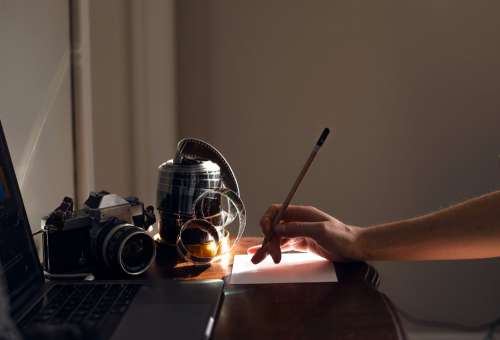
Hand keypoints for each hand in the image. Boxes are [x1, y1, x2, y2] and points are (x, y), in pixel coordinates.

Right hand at [248, 205, 362, 263]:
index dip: (267, 221)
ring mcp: (300, 232)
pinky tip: (266, 255)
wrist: (356, 247)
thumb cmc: (342, 236)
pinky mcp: (303, 243)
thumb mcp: (320, 231)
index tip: (266, 234)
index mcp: (302, 213)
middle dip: (268, 240)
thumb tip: (277, 229)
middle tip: (267, 256)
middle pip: (275, 227)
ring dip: (268, 247)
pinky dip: (275, 250)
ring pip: (278, 238)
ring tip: (257, 259)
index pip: (276, 211)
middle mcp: (298, 221)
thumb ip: (298, 228)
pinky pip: (285, 245)